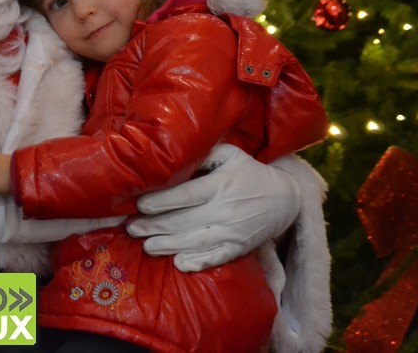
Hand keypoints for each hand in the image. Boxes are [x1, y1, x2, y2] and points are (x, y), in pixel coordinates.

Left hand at [125, 144, 300, 271]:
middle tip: (131, 228)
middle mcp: (225, 209)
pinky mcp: (239, 248)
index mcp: (220, 185)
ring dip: (168, 246)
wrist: (285, 199)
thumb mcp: (231, 155)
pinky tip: (179, 264)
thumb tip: (176, 157)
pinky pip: (216, 258)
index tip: (139, 205)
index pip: (186, 195)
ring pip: (194, 242)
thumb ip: (205, 154)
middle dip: (154, 226)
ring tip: (146, 246)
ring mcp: (232, 232)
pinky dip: (198, 263)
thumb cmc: (250, 173)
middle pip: (183, 220)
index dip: (161, 201)